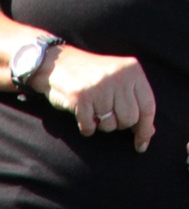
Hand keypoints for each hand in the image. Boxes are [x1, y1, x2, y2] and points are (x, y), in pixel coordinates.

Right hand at [40, 46, 155, 150]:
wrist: (60, 64)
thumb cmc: (92, 77)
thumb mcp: (119, 80)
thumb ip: (134, 101)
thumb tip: (149, 132)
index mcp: (132, 70)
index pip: (148, 106)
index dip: (145, 129)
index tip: (141, 144)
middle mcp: (119, 76)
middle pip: (129, 120)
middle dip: (118, 124)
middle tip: (107, 113)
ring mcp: (100, 87)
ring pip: (109, 125)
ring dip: (100, 124)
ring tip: (93, 109)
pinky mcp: (81, 98)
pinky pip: (89, 127)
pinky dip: (86, 127)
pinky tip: (82, 114)